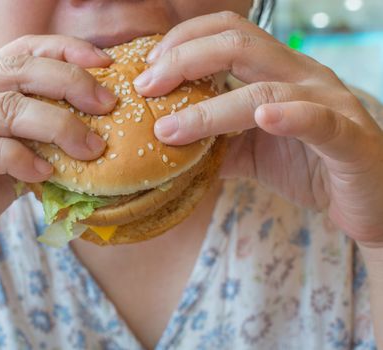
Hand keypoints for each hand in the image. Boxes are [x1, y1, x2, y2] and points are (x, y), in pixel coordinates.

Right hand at [0, 35, 116, 278]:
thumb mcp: (3, 166)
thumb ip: (34, 147)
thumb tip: (90, 142)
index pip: (20, 52)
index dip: (65, 51)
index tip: (106, 65)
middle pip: (18, 71)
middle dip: (71, 83)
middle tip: (108, 105)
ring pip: (5, 107)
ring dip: (57, 126)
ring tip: (91, 148)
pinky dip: (21, 160)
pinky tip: (43, 175)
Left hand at [134, 12, 382, 245]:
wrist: (364, 200)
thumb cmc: (307, 167)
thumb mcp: (250, 152)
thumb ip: (214, 143)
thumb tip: (165, 146)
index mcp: (277, 72)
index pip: (228, 33)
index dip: (184, 41)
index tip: (148, 69)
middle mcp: (301, 77)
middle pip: (239, 44)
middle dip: (185, 59)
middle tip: (145, 86)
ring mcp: (328, 103)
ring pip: (265, 88)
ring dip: (210, 109)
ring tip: (168, 128)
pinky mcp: (349, 138)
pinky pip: (318, 120)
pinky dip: (289, 116)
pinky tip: (262, 118)